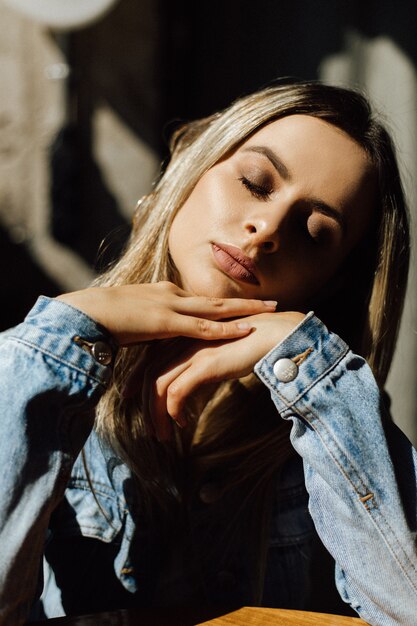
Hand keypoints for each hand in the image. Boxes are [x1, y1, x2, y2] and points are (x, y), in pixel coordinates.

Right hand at [57, 281, 277, 344]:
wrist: (87, 312)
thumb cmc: (104, 317)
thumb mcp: (133, 318)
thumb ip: (149, 325)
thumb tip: (156, 334)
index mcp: (165, 294)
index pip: (203, 299)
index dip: (226, 303)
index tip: (245, 304)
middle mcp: (174, 296)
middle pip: (218, 299)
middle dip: (247, 301)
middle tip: (272, 301)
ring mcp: (172, 307)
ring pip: (218, 309)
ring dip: (246, 310)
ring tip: (270, 310)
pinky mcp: (167, 322)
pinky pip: (203, 327)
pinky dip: (227, 328)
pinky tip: (246, 329)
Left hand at [127, 310, 304, 439]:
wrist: (275, 332)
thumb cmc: (251, 340)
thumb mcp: (218, 348)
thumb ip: (202, 358)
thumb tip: (194, 377)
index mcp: (184, 333)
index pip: (151, 356)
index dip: (139, 378)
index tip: (133, 395)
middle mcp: (183, 341)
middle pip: (149, 372)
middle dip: (143, 401)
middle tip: (147, 425)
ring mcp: (192, 352)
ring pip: (158, 385)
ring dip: (155, 413)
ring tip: (162, 435)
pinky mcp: (204, 365)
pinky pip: (177, 392)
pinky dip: (174, 411)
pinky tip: (182, 423)